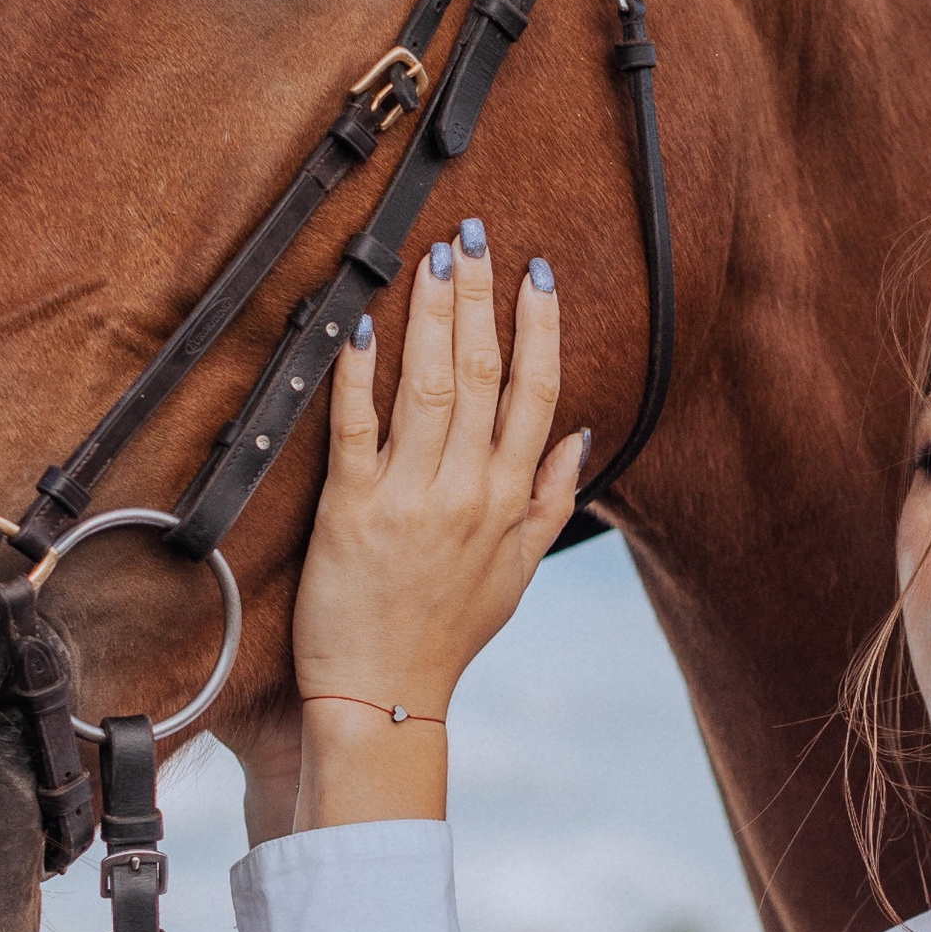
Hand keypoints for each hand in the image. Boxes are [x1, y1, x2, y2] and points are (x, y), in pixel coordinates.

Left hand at [281, 223, 583, 829]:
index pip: (536, 394)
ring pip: (430, 388)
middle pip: (484, 374)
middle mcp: (467, 491)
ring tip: (433, 260)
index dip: (541, 328)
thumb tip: (580, 435)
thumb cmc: (447, 634)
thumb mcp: (518, 572)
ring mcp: (410, 499)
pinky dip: (358, 375)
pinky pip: (356, 430)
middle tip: (475, 235)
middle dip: (481, 297)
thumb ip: (550, 498)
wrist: (385, 696)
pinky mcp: (351, 512)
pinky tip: (358, 326)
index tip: (538, 273)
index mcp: (508, 499)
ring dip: (433, 317)